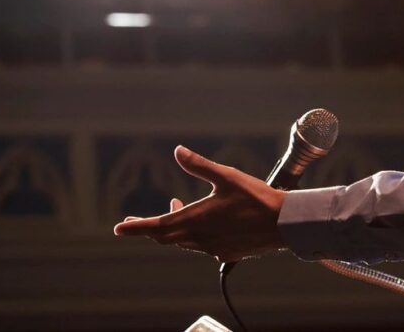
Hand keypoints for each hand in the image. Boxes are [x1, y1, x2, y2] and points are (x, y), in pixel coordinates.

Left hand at [113, 146, 286, 261]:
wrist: (284, 224)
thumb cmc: (256, 199)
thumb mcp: (226, 176)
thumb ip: (199, 165)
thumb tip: (178, 151)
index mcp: (195, 220)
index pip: (156, 226)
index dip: (136, 227)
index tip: (119, 227)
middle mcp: (199, 238)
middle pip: (165, 236)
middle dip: (150, 227)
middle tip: (137, 220)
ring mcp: (212, 248)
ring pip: (182, 242)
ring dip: (174, 228)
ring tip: (177, 208)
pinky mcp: (225, 253)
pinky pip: (201, 246)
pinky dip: (193, 235)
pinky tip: (205, 224)